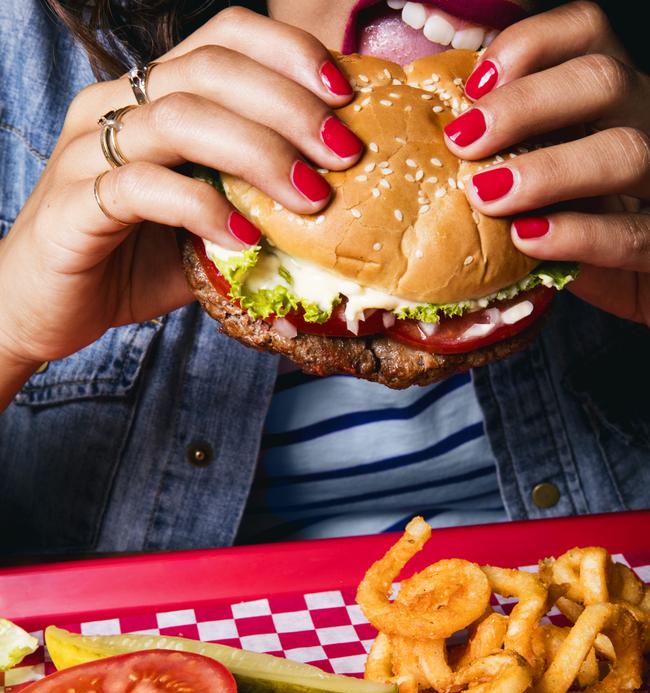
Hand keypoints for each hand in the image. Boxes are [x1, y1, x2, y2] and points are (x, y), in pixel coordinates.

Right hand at [0, 6, 361, 379]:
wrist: (44, 308)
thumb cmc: (128, 262)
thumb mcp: (205, 228)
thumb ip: (252, 207)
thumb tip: (334, 216)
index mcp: (149, 98)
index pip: (222, 38)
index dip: (287, 53)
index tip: (343, 94)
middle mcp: (116, 108)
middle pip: (210, 69)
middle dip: (290, 106)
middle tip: (343, 153)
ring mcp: (90, 151)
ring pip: (180, 118)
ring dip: (258, 153)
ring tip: (309, 197)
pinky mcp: (75, 203)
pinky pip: (143, 187)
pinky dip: (202, 208)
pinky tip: (243, 237)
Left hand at [443, 0, 649, 326]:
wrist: (639, 283)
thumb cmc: (579, 226)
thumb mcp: (544, 178)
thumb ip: (510, 153)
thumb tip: (430, 147)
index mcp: (611, 98)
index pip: (587, 32)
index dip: (531, 44)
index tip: (475, 84)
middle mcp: (645, 123)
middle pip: (602, 80)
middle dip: (525, 105)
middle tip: (464, 141)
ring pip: (625, 152)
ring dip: (547, 170)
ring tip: (488, 194)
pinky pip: (632, 234)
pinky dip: (577, 234)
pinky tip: (527, 239)